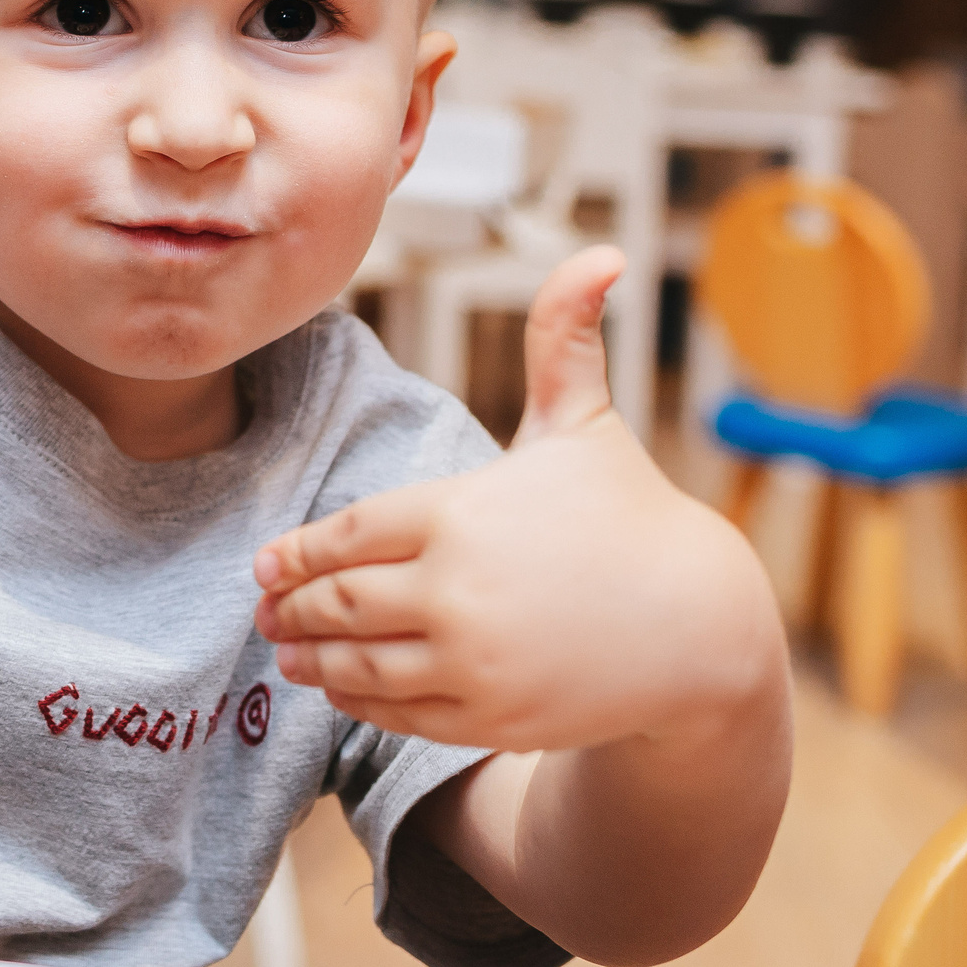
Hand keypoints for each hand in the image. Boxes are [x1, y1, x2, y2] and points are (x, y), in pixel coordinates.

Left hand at [253, 246, 780, 751]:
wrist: (701, 627)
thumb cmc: (630, 515)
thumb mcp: (585, 423)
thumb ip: (564, 337)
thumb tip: (601, 251)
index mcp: (459, 510)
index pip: (345, 534)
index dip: (297, 552)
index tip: (267, 562)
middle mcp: (455, 587)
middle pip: (337, 600)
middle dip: (292, 607)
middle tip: (265, 609)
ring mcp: (471, 658)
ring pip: (356, 662)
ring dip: (311, 658)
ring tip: (288, 652)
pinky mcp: (489, 715)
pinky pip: (396, 711)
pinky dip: (358, 701)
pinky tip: (342, 687)